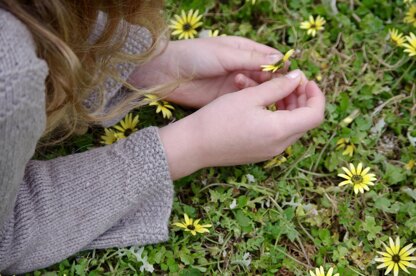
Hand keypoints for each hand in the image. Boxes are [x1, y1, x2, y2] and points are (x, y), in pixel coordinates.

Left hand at [128, 36, 286, 107]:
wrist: (167, 74)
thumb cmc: (195, 56)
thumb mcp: (224, 54)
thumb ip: (251, 59)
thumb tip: (280, 61)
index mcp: (243, 51)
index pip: (270, 59)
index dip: (283, 69)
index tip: (294, 79)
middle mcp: (242, 68)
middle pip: (267, 77)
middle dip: (278, 85)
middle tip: (287, 95)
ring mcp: (235, 85)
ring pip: (259, 91)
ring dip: (266, 96)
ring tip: (272, 101)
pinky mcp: (227, 100)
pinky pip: (246, 102)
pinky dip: (254, 105)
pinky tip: (260, 109)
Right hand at [158, 70, 324, 179]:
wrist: (194, 145)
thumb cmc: (218, 118)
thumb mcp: (249, 96)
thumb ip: (278, 86)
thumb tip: (298, 77)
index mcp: (280, 130)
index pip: (315, 114)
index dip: (316, 94)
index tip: (305, 79)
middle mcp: (279, 145)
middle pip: (305, 121)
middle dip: (301, 98)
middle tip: (289, 81)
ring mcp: (270, 152)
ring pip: (291, 126)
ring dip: (289, 106)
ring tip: (273, 89)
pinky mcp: (259, 153)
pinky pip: (278, 134)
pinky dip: (277, 116)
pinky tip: (262, 104)